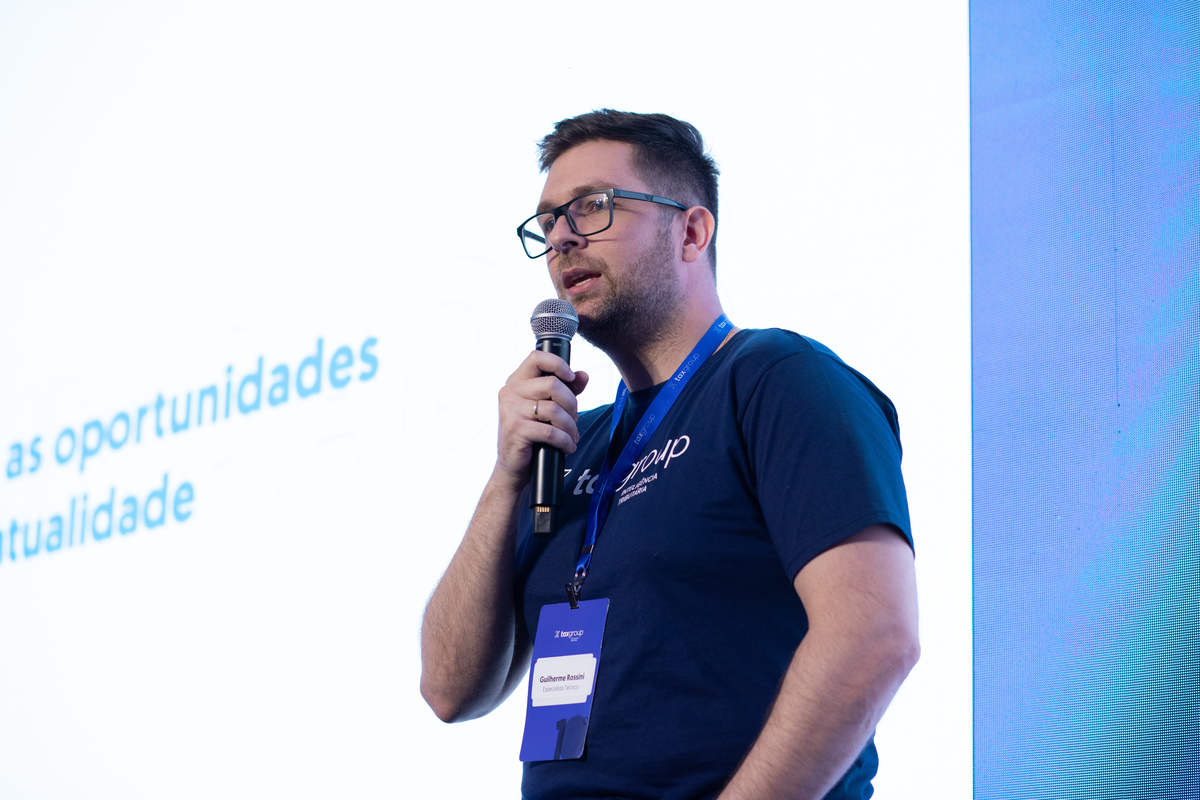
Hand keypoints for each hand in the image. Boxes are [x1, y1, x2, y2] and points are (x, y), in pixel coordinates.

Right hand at [494, 350, 588, 485]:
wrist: (513, 467)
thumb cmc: (532, 435)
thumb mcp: (549, 409)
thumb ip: (566, 390)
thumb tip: (583, 375)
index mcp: (516, 382)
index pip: (537, 357)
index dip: (558, 364)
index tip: (571, 378)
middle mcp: (510, 392)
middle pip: (552, 384)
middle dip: (571, 404)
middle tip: (574, 420)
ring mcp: (510, 410)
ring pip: (554, 409)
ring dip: (570, 426)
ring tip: (571, 437)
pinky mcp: (515, 430)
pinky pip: (550, 431)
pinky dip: (564, 441)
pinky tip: (566, 447)